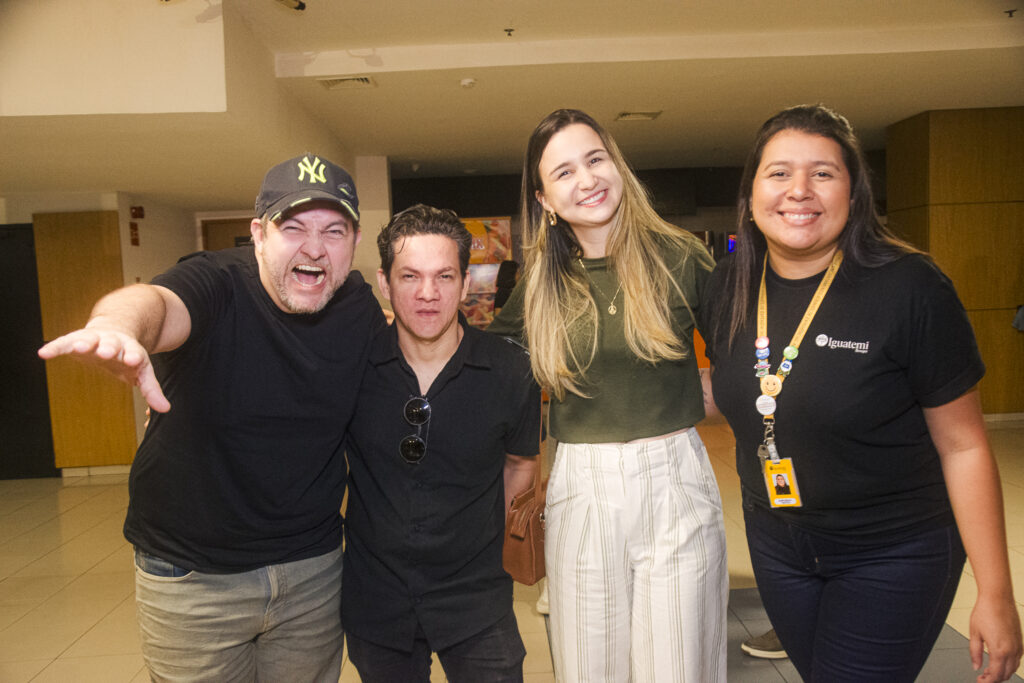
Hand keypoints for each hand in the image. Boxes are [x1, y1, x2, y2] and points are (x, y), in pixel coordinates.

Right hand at [38, 327, 170, 412]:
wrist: (114, 331)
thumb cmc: (127, 355)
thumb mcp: (141, 370)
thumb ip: (151, 389)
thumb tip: (165, 409)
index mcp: (131, 349)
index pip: (134, 353)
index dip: (133, 356)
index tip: (133, 360)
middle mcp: (113, 342)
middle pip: (112, 343)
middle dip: (110, 347)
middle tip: (107, 351)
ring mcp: (94, 339)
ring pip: (89, 339)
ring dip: (84, 342)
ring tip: (78, 347)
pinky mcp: (75, 339)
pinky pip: (64, 342)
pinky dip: (55, 347)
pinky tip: (43, 353)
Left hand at [970, 594, 1022, 681]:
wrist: (998, 598)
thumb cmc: (985, 612)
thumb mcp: (974, 634)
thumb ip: (974, 653)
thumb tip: (976, 666)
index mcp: (999, 650)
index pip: (996, 675)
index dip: (987, 681)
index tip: (980, 681)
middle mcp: (1012, 650)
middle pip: (1006, 674)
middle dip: (994, 679)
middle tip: (983, 677)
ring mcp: (1018, 646)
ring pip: (1013, 668)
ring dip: (1002, 673)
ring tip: (989, 671)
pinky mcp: (1020, 641)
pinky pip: (1017, 659)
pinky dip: (1009, 665)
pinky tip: (999, 662)